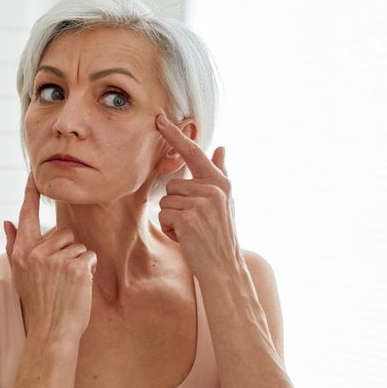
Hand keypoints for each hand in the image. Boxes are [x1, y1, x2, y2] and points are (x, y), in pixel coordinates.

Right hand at [4, 173, 96, 344]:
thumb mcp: (20, 275)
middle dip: (67, 250)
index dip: (30, 193)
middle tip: (59, 277)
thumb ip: (14, 246)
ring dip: (78, 262)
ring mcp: (55, 260)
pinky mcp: (75, 268)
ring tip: (67, 284)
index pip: (26, 216)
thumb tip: (7, 221)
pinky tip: (77, 287)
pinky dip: (88, 270)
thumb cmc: (38, 305)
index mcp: (21, 254)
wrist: (50, 334)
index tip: (34, 173)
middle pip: (63, 232)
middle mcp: (35, 254)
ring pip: (78, 245)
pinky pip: (89, 257)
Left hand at [155, 114, 240, 279]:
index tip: (159, 119)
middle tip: (195, 223)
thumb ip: (222, 173)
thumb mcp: (226, 202)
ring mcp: (201, 203)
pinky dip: (170, 230)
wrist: (224, 268)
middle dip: (176, 205)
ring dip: (173, 218)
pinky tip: (186, 239)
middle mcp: (213, 189)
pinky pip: (164, 215)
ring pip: (166, 201)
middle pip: (173, 184)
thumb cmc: (222, 235)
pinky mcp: (189, 217)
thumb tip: (221, 148)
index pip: (194, 153)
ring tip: (192, 231)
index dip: (175, 135)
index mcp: (221, 182)